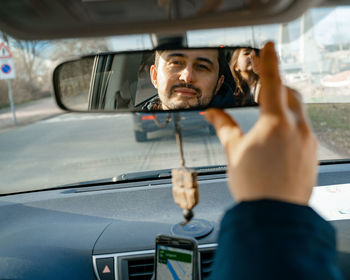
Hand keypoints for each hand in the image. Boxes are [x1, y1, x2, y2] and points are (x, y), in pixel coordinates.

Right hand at [205, 42, 317, 205]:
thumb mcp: (234, 151)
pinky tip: (278, 139)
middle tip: (263, 88)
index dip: (269, 61)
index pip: (272, 82)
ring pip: (299, 112)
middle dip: (277, 86)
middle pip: (290, 94)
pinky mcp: (312, 154)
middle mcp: (297, 129)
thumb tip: (211, 113)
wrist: (274, 215)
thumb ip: (223, 127)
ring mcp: (308, 142)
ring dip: (285, 106)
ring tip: (269, 115)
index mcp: (275, 123)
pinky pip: (304, 130)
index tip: (268, 46)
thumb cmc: (254, 186)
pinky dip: (292, 125)